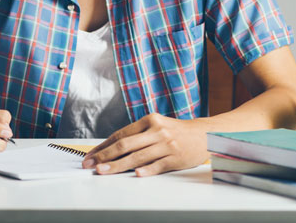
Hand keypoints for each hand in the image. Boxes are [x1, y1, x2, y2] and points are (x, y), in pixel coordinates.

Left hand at [81, 113, 207, 176]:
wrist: (204, 135)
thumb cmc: (175, 132)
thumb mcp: (156, 126)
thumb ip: (137, 135)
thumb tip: (111, 148)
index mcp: (149, 120)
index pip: (120, 134)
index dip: (104, 146)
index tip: (91, 155)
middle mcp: (156, 131)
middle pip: (125, 145)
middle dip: (105, 156)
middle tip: (91, 164)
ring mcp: (166, 144)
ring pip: (138, 156)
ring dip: (118, 165)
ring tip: (104, 171)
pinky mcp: (176, 157)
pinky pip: (158, 165)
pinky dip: (147, 170)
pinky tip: (136, 174)